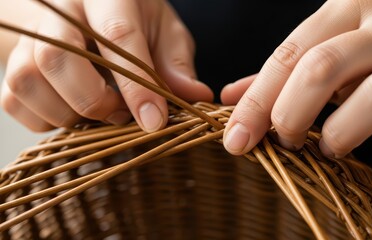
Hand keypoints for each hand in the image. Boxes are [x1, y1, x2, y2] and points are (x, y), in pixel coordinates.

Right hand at [1, 0, 212, 131]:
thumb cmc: (130, 19)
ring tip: (99, 112)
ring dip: (68, 113)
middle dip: (95, 101)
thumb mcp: (163, 31)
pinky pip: (14, 100)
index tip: (154, 121)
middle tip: (121, 114)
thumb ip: (176, 62)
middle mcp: (59, 9)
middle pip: (58, 58)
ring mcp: (30, 33)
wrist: (84, 10)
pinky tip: (73, 111)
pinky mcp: (11, 59)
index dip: (136, 85)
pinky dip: (46, 119)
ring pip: (29, 81)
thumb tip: (195, 95)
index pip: (118, 36)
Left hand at [222, 0, 371, 175]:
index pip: (289, 55)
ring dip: (341, 134)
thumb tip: (229, 99)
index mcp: (351, 9)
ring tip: (330, 149)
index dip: (257, 101)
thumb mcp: (329, 55)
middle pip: (324, 67)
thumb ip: (282, 76)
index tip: (237, 140)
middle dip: (291, 114)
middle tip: (285, 142)